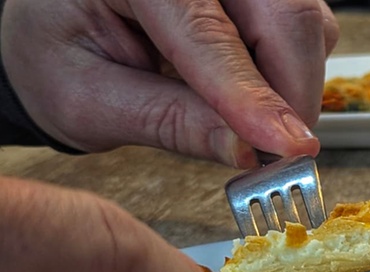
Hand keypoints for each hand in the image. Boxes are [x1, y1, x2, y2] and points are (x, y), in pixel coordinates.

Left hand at [0, 0, 339, 167]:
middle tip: (284, 153)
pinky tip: (254, 93)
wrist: (59, 27)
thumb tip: (245, 150)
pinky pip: (303, 25)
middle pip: (284, 14)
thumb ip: (168, 122)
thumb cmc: (59, 53)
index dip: (254, 97)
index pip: (209, 35)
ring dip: (294, 82)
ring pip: (304, 20)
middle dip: (293, 92)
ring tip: (254, 122)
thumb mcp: (90, 100)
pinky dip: (291, 70)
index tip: (287, 149)